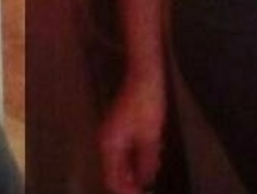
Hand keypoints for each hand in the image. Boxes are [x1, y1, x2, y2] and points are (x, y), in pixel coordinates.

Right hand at [99, 71, 165, 193]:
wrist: (145, 75)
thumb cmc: (146, 103)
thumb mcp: (150, 136)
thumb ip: (147, 162)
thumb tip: (146, 181)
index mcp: (110, 144)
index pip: (112, 178)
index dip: (126, 191)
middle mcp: (106, 140)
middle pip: (114, 172)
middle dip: (130, 183)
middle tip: (146, 189)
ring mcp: (111, 133)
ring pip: (119, 162)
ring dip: (133, 171)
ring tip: (149, 176)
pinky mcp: (119, 127)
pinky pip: (123, 151)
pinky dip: (134, 159)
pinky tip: (148, 160)